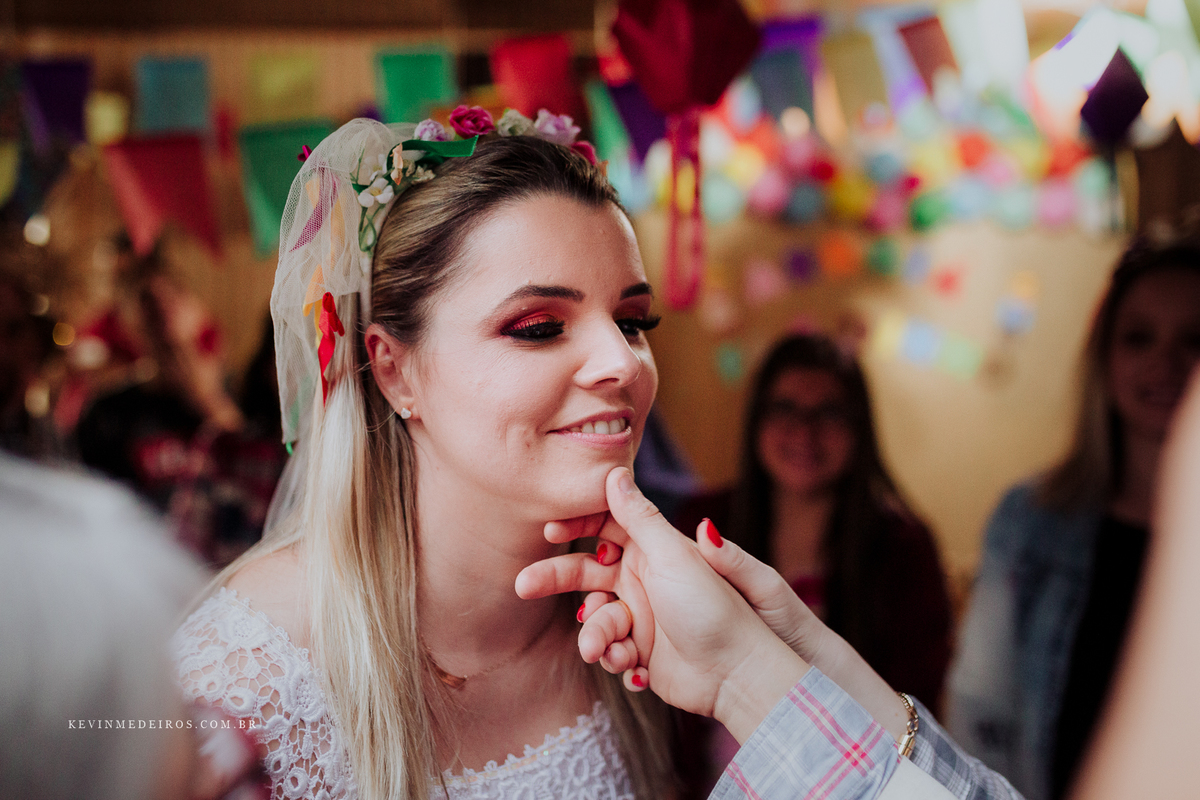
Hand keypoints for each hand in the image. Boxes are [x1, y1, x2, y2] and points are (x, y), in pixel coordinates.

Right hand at [516, 467, 808, 741]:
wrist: (736, 672)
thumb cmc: (713, 607)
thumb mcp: (673, 556)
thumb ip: (640, 517)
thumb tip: (614, 473)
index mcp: (652, 550)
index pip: (604, 527)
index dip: (575, 527)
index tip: (549, 531)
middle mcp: (643, 579)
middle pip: (585, 572)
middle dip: (555, 579)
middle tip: (524, 585)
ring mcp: (641, 616)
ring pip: (595, 617)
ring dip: (595, 633)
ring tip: (609, 649)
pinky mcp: (641, 651)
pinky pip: (610, 650)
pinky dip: (615, 657)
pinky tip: (634, 665)